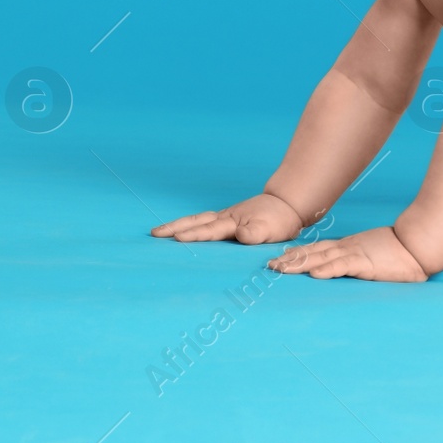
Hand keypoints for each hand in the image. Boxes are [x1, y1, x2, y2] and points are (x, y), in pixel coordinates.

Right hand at [151, 193, 304, 244]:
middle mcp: (226, 218)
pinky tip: (181, 229)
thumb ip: (256, 232)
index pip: (210, 231)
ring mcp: (225, 217)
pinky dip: (189, 224)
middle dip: (175, 227)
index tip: (175, 237)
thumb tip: (241, 234)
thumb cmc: (281, 220)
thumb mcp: (273, 229)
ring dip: (178, 225)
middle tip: (155, 234)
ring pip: (197, 220)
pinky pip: (203, 221)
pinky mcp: (227, 219)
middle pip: (196, 222)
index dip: (193, 235)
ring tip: (158, 231)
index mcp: (234, 223)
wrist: (287, 204)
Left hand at [268, 225, 427, 281]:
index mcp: (351, 247)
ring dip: (300, 264)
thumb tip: (358, 270)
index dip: (301, 252)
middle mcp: (349, 248)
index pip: (321, 249)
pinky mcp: (366, 263)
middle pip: (314, 253)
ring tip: (280, 270)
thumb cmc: (403, 254)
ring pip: (322, 258)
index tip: (283, 257)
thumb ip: (364, 264)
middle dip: (291, 260)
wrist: (420, 245)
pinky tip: (314, 273)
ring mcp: (356, 254)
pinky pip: (343, 265)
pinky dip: (328, 268)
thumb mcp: (377, 258)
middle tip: (269, 266)